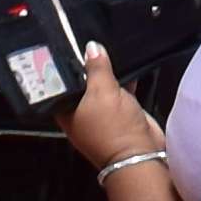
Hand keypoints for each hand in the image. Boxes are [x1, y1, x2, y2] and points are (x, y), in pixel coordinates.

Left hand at [63, 58, 172, 174]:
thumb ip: (96, 68)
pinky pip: (120, 92)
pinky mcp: (121, 114)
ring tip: (110, 54)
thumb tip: (92, 48)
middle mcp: (82, 114)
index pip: (60, 86)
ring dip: (108, 74)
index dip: (63, 68)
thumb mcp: (102, 92)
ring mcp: (103, 115)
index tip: (67, 49)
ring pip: (102, 87)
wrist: (141, 154)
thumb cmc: (113, 131)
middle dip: (88, 68)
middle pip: (82, 85)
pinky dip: (124, 81)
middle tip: (90, 46)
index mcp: (67, 113)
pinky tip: (128, 68)